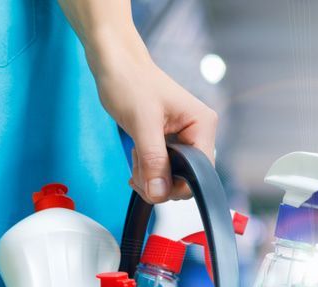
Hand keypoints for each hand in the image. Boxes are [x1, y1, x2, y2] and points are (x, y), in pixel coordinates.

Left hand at [94, 49, 217, 202]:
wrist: (114, 63)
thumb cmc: (130, 81)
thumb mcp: (142, 123)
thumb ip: (153, 160)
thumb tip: (159, 193)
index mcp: (203, 124)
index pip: (202, 171)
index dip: (177, 184)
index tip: (151, 184)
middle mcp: (199, 132)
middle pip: (189, 177)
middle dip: (161, 181)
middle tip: (138, 171)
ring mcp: (185, 137)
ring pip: (174, 175)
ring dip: (151, 176)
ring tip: (135, 158)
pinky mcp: (170, 141)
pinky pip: (164, 167)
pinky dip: (148, 169)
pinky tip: (136, 157)